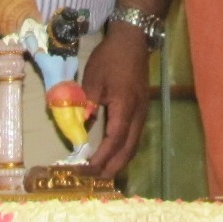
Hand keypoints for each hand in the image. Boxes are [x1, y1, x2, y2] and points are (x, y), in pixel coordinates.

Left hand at [81, 27, 149, 178]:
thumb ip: (86, 106)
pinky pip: (134, 137)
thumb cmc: (110, 58)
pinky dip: (124, 150)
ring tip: (103, 173)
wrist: (133, 40)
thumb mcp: (92, 80)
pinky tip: (113, 154)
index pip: (114, 141)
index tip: (87, 169)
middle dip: (112, 167)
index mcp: (125, 107)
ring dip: (119, 161)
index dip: (101, 158)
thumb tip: (79, 129)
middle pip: (128, 149)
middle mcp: (138, 114)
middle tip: (96, 181)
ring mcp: (142, 113)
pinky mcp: (141, 110)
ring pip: (134, 145)